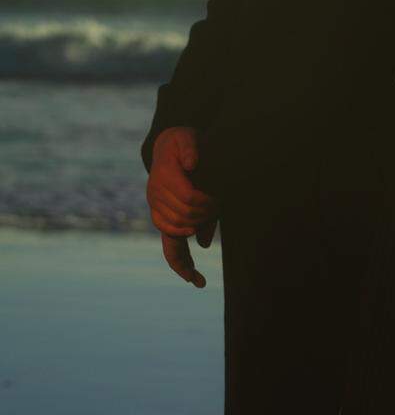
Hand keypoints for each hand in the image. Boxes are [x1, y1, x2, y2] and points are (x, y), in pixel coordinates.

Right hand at [147, 127, 217, 281]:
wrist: (166, 147)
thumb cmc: (181, 142)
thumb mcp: (186, 138)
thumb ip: (190, 149)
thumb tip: (192, 164)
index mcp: (164, 176)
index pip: (188, 198)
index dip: (207, 202)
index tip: (219, 201)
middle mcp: (155, 196)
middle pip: (184, 216)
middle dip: (205, 217)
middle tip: (219, 211)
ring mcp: (156, 209)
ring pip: (175, 232)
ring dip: (195, 236)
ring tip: (210, 250)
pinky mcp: (161, 219)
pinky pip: (168, 245)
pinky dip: (180, 261)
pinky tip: (194, 276)